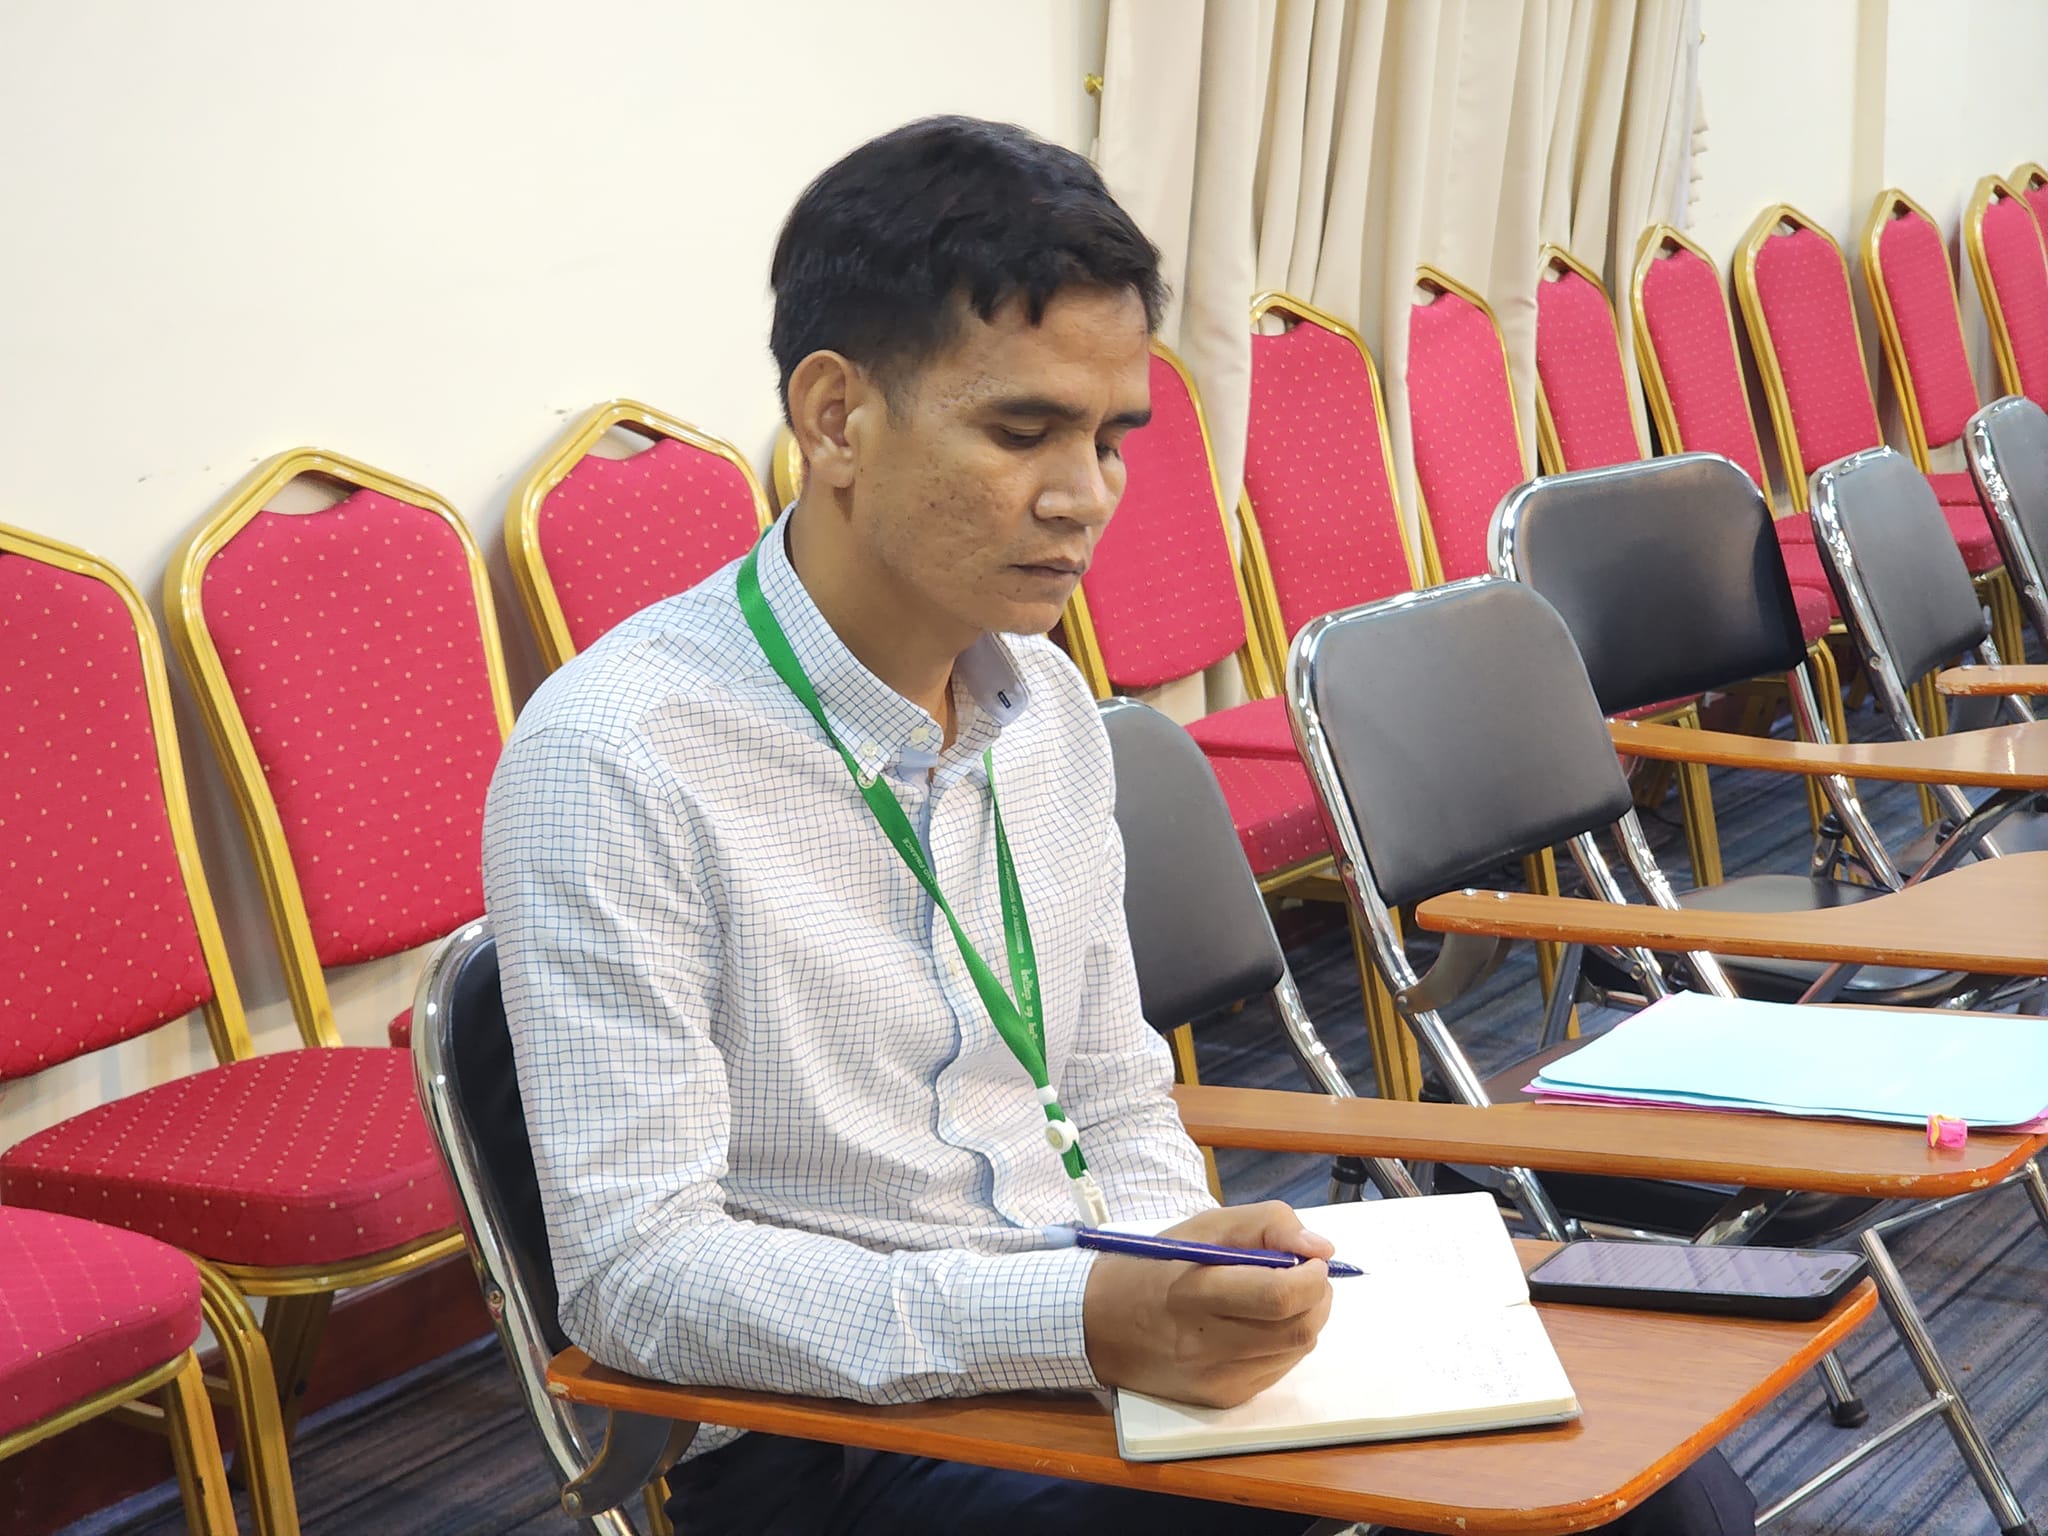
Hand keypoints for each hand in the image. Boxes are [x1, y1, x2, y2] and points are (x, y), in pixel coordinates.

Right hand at [1082, 1201, 1334, 1407]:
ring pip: (1296, 1353)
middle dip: (1318, 1298)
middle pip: (1299, 1330)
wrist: (1099, 1324)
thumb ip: (1267, 1224)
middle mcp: (1206, 1345)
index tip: (1312, 1259)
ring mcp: (1216, 1378)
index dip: (1312, 1276)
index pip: (1280, 1297)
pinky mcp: (1221, 1398)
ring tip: (1280, 1298)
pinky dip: (1284, 1345)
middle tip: (1306, 1276)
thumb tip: (1321, 1248)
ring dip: (1305, 1321)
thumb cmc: (1154, 1266)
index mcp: (1196, 1293)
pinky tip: (1259, 1326)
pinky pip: (1277, 1371)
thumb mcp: (1204, 1226)